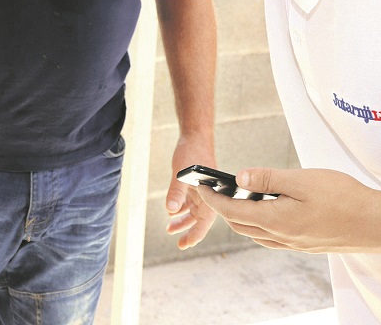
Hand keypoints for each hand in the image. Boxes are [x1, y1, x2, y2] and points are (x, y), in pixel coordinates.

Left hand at [166, 135, 217, 249]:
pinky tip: (172, 212)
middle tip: (179, 244)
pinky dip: (182, 208)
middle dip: (189, 231)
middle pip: (200, 219)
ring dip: (183, 220)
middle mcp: (209, 194)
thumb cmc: (192, 153)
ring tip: (170, 229)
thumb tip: (171, 210)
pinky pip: (190, 202)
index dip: (196, 234)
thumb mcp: (181, 173)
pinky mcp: (196, 185)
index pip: (205, 220)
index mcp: (211, 194)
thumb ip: (176, 192)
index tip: (186, 244)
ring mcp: (203, 190)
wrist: (194, 136)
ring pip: (194, 211)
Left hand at [193, 167, 376, 253]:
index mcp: (276, 221)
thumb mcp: (301, 180)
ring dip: (241, 217)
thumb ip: (267, 180)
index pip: (232, 212)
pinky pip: (272, 238)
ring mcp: (295, 244)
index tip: (201, 185)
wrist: (377, 224)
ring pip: (256, 233)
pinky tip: (267, 211)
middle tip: (214, 189)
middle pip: (240, 225)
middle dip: (223, 208)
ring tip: (237, 196)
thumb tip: (239, 179)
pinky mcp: (307, 245)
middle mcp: (282, 237)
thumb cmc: (344, 199)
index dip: (213, 199)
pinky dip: (260, 224)